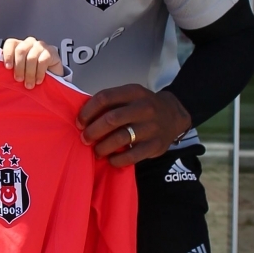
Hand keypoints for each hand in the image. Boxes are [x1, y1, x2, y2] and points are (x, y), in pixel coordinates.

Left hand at [0, 36, 63, 87]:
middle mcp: (29, 43)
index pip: (10, 43)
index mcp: (19, 46)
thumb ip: (11, 70)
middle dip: (19, 67)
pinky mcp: (51, 52)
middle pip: (21, 51)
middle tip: (19, 79)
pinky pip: (43, 61)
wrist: (52, 77)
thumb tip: (0, 76)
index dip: (8, 54)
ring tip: (29, 84)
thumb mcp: (19, 72)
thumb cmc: (32, 75)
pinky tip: (38, 80)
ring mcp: (40, 46)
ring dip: (29, 73)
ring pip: (31, 57)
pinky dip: (39, 72)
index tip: (8, 67)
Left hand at [76, 85, 191, 165]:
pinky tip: (111, 159)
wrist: (174, 116)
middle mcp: (144, 108)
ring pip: (120, 138)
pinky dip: (116, 160)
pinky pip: (131, 156)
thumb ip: (111, 104)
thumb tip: (84, 119)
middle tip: (85, 139)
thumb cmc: (143, 107)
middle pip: (111, 119)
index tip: (80, 122)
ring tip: (97, 151)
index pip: (104, 98)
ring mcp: (151, 127)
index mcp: (134, 92)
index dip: (87, 111)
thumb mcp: (130, 97)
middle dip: (92, 131)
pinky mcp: (155, 145)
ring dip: (102, 147)